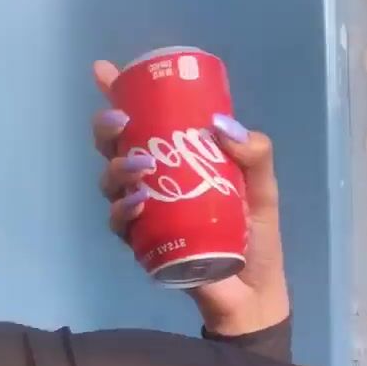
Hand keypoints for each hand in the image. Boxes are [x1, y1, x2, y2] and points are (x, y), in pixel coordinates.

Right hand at [92, 60, 289, 337]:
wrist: (253, 294)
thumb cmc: (256, 238)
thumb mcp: (262, 188)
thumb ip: (254, 154)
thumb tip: (221, 125)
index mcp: (178, 160)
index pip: (145, 121)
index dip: (118, 95)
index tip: (103, 71)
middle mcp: (154, 184)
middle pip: (115, 149)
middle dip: (107, 131)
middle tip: (121, 123)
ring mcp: (145, 216)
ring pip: (111, 184)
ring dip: (115, 170)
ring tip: (135, 167)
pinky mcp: (143, 247)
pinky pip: (120, 224)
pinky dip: (122, 211)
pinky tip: (135, 204)